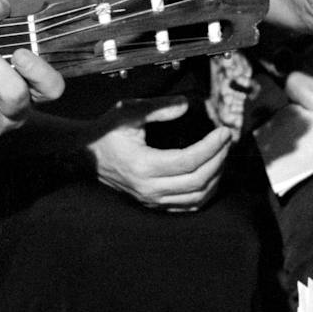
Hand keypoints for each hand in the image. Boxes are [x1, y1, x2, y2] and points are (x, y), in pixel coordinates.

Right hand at [88, 97, 231, 210]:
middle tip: (226, 140)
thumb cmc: (106, 133)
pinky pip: (188, 206)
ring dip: (215, 176)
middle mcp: (149, 188)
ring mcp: (152, 199)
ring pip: (196, 197)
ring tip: (222, 155)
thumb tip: (185, 105)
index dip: (211, 147)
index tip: (224, 132)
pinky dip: (205, 193)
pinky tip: (211, 175)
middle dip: (218, 159)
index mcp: (143, 165)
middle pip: (198, 180)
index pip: (188, 160)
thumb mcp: (128, 112)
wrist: (86, 156)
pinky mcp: (153, 204)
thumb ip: (158, 107)